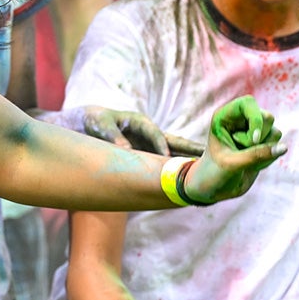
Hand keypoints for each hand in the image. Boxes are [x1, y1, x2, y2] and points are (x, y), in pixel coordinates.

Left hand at [72, 106, 202, 156]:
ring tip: (207, 168)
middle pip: (173, 141)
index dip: (162, 146)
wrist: (89, 124)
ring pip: (174, 152)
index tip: (169, 157)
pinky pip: (165, 161)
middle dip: (190, 149)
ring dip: (188, 159)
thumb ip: (113, 136)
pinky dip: (176, 168)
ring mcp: (150, 144)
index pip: (155, 134)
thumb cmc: (94, 121)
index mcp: (139, 122)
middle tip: (210, 155)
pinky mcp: (148, 154)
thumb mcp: (100, 125)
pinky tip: (188, 178)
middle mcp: (149, 132)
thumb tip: (127, 150)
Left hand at [184, 96, 285, 202]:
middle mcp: (241, 120)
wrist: (214, 188)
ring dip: (265, 150)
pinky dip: (269, 158)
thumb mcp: (232, 164)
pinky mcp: (263, 143)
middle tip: (241, 153)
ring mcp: (254, 130)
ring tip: (245, 161)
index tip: (254, 140)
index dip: (255, 118)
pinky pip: (278, 145)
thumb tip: (284, 148)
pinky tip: (253, 165)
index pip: (248, 103)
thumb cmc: (215, 173)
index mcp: (224, 117)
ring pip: (275, 132)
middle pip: (267, 117)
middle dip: (260, 139)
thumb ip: (256, 155)